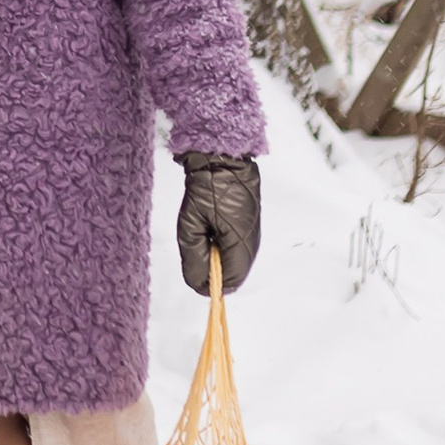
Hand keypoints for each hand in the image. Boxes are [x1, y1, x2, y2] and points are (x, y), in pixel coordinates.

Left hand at [178, 154, 260, 294]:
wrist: (226, 160)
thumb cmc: (209, 189)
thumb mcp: (191, 225)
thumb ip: (193, 257)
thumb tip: (197, 284)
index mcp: (241, 246)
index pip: (228, 283)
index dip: (208, 284)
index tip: (192, 269)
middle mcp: (253, 246)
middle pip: (232, 276)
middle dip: (211, 269)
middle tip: (197, 243)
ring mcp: (254, 238)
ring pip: (233, 263)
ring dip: (215, 256)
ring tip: (204, 231)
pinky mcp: (250, 230)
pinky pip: (235, 250)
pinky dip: (220, 246)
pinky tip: (212, 227)